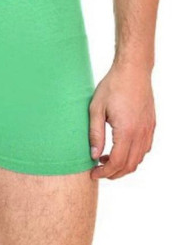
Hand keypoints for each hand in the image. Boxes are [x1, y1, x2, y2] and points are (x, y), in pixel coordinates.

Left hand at [89, 63, 155, 179]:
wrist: (133, 71)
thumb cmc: (112, 87)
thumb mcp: (96, 109)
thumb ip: (95, 134)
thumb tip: (93, 155)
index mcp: (126, 131)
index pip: (116, 162)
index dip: (104, 172)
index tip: (93, 173)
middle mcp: (141, 133)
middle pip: (129, 165)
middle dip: (113, 173)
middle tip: (98, 171)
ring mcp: (148, 129)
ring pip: (139, 159)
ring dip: (123, 165)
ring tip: (106, 159)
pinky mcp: (151, 125)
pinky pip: (145, 148)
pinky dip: (133, 156)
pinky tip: (120, 149)